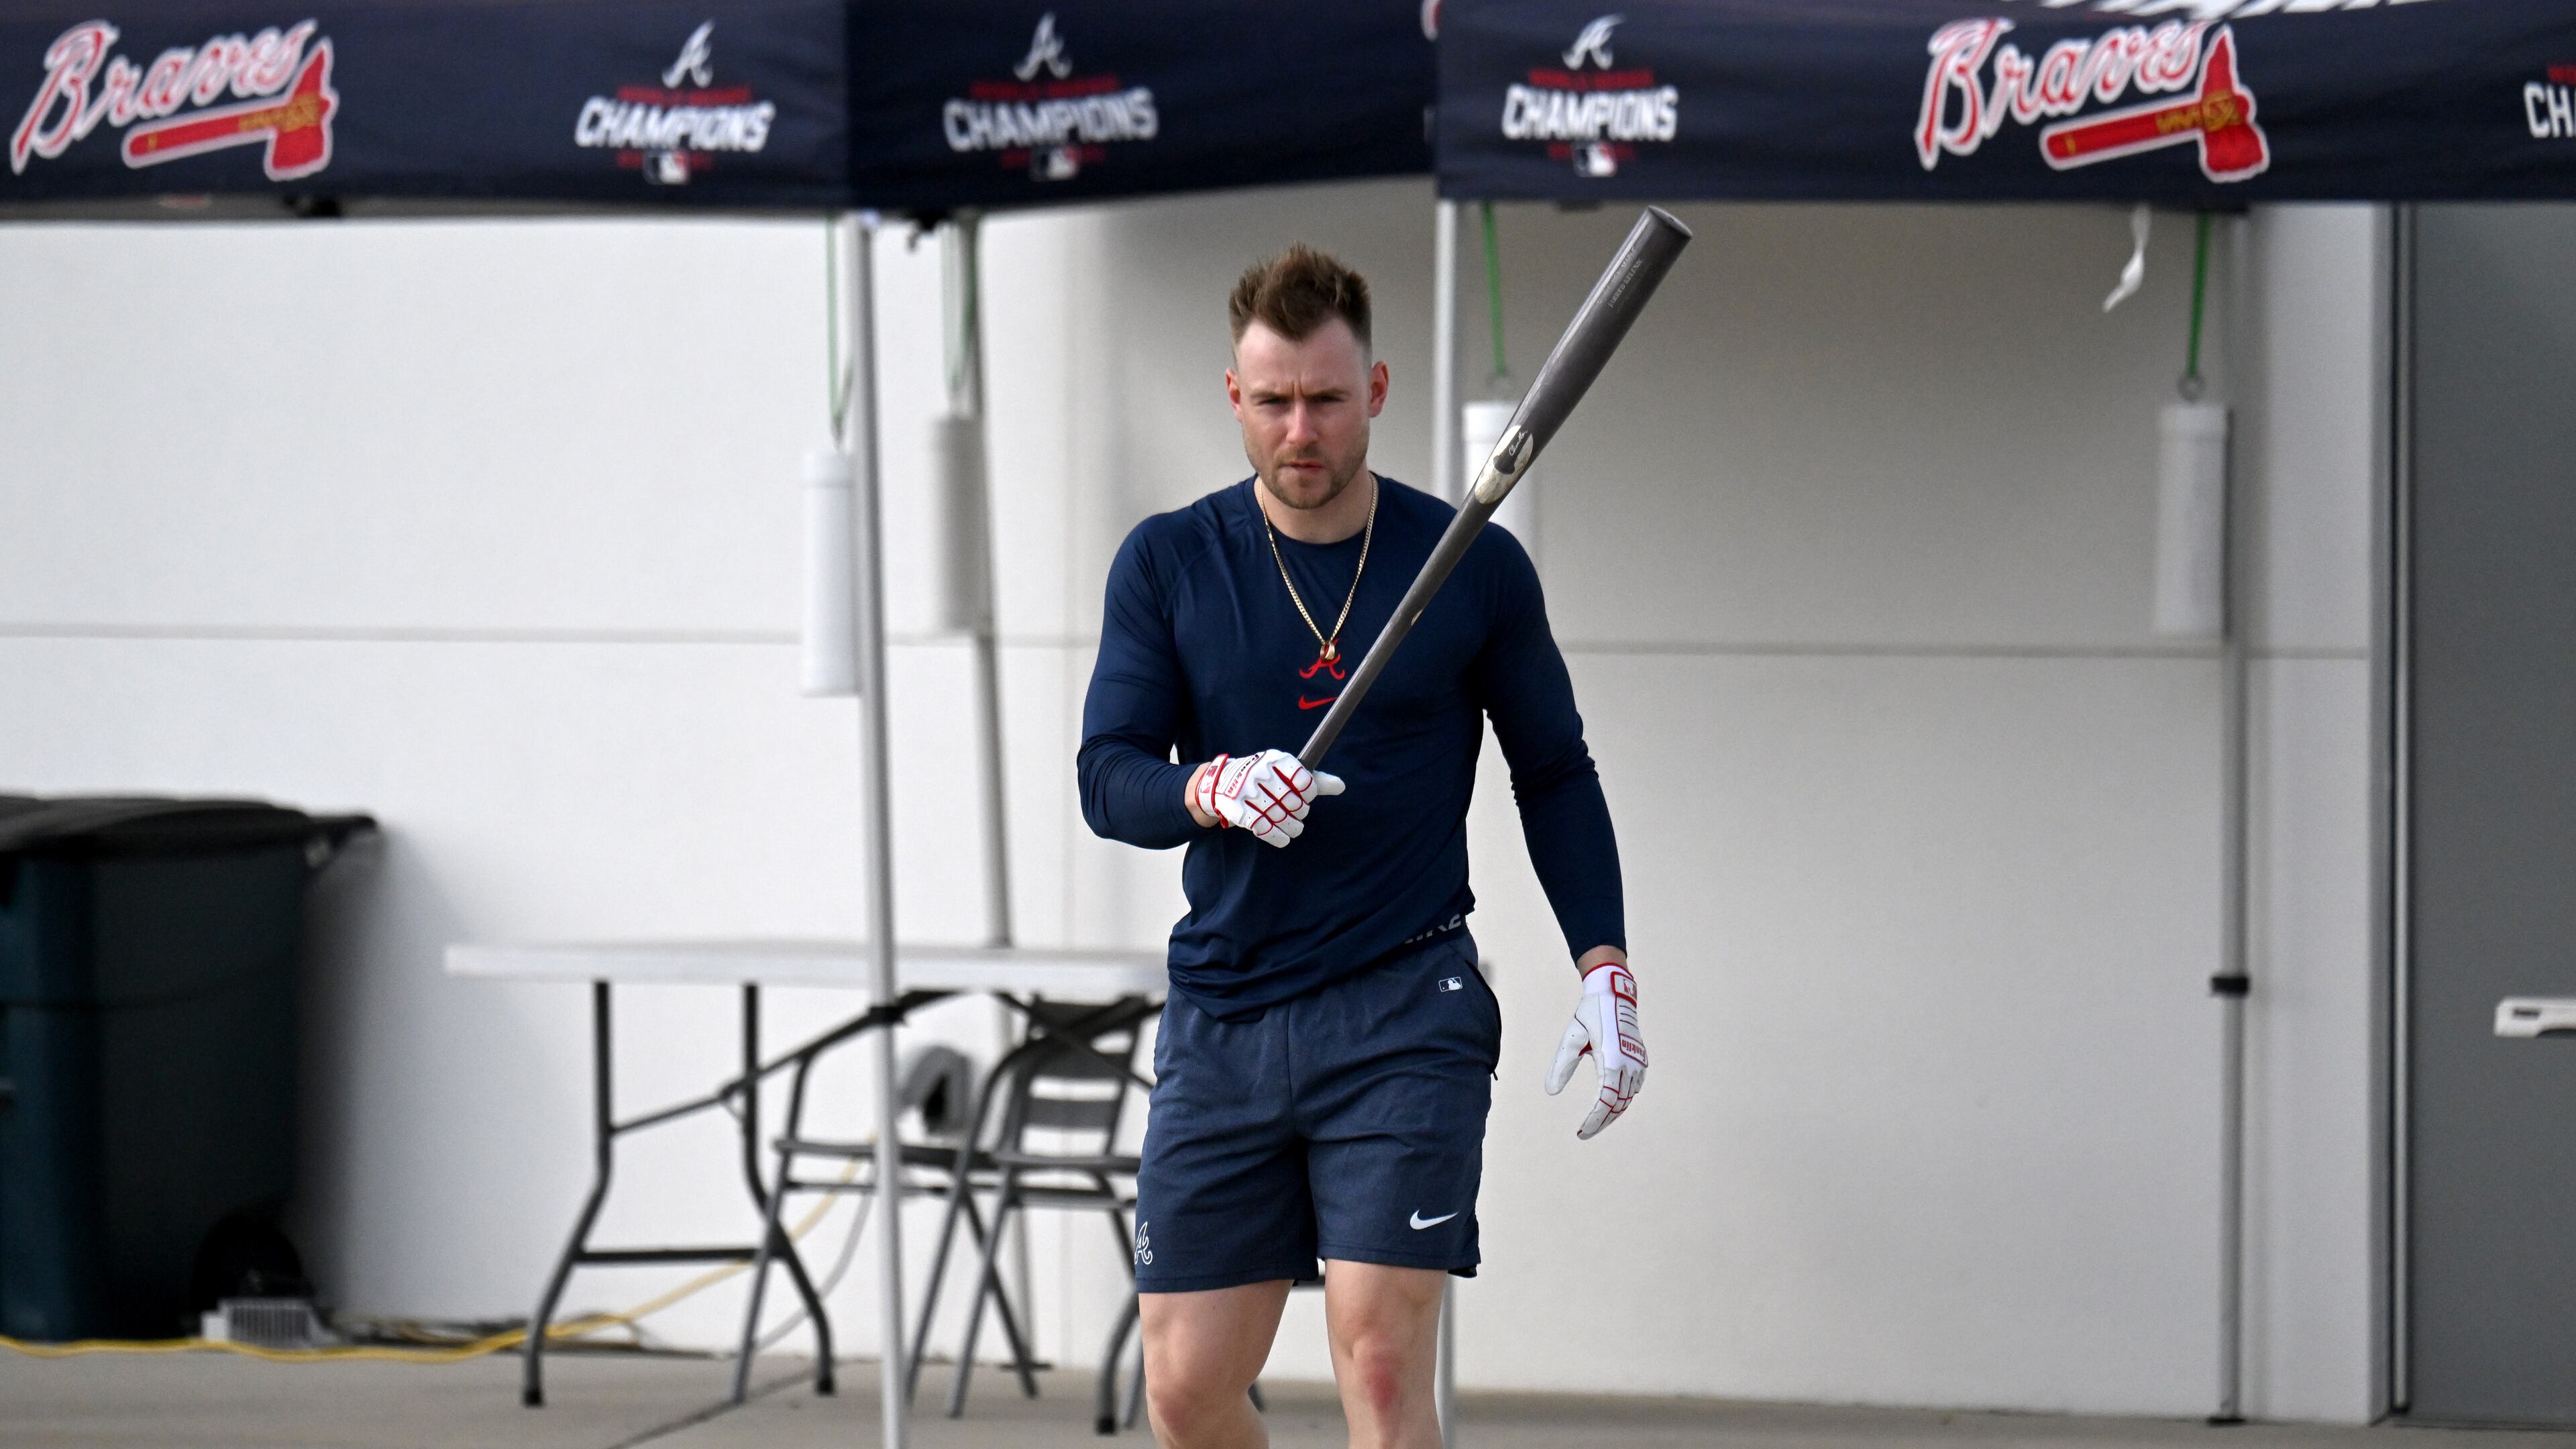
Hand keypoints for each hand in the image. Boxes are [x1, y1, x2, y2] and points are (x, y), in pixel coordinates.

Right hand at [1192, 749, 1344, 847]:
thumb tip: (1341, 786)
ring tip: (1294, 828)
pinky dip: (1277, 836)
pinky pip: (1263, 828)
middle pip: (1293, 801)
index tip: (1306, 797)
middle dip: (1300, 811)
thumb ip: (1314, 780)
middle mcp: (1259, 772)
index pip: (1304, 780)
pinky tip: (1283, 838)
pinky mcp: (1237, 810)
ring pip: (1279, 816)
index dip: (1309, 793)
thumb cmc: (1264, 778)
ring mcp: (1246, 791)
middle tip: (1298, 813)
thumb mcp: (1287, 773)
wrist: (1221, 783)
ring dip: (1292, 827)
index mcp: (1275, 759)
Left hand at [1544, 959, 1645, 1138]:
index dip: (1593, 1120)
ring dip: (1612, 1113)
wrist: (1614, 994)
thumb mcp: (1571, 1039)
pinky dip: (1622, 1100)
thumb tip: (1550, 1092)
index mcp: (1612, 1060)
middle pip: (1617, 1105)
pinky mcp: (1640, 1059)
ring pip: (1627, 1099)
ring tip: (1594, 1123)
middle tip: (1584, 1133)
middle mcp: (1629, 1064)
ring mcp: (1638, 1062)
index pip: (1605, 1101)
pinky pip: (1633, 1088)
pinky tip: (1610, 1105)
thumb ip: (1561, 1066)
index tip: (1581, 1133)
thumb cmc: (1590, 1014)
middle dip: (1601, 1122)